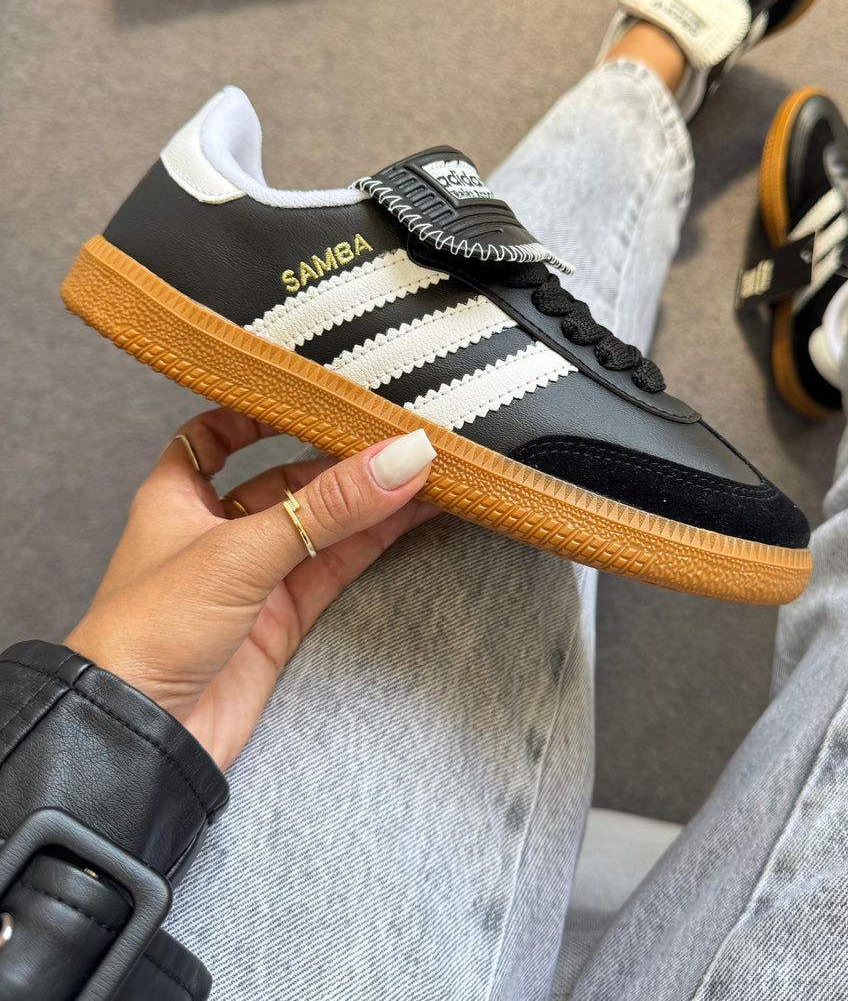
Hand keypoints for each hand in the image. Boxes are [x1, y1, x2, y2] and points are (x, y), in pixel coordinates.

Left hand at [65, 408, 437, 769]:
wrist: (140, 738)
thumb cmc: (148, 633)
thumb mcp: (240, 551)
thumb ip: (326, 506)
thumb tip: (399, 458)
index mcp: (176, 497)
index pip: (215, 435)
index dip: (257, 411)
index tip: (310, 391)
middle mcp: (214, 533)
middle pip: (285, 479)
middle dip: (338, 458)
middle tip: (397, 432)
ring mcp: (251, 578)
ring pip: (319, 524)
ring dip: (368, 499)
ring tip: (424, 466)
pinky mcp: (281, 620)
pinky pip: (334, 566)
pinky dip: (372, 540)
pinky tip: (411, 514)